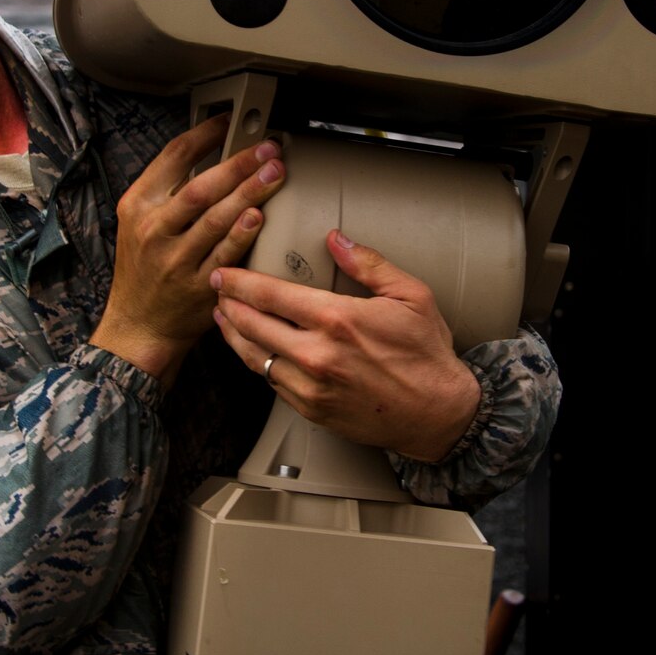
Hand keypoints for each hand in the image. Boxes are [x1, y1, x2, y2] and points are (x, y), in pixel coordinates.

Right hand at [91, 116, 285, 387]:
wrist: (138, 324)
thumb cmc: (144, 268)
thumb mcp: (139, 222)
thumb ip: (169, 190)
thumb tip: (215, 152)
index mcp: (138, 205)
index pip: (173, 157)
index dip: (206, 134)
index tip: (232, 122)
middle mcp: (154, 230)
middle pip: (200, 187)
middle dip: (238, 164)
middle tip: (268, 148)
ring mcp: (176, 260)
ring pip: (216, 219)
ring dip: (249, 192)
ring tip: (275, 173)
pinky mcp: (198, 285)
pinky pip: (225, 255)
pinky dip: (243, 234)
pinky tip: (260, 216)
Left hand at [211, 230, 480, 461]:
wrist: (438, 414)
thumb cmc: (427, 355)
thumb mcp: (411, 296)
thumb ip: (369, 264)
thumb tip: (336, 239)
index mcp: (338, 320)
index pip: (271, 295)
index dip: (240, 282)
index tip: (226, 273)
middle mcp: (317, 355)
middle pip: (252, 326)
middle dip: (228, 305)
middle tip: (217, 290)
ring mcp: (311, 387)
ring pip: (254, 358)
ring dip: (234, 336)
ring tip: (224, 318)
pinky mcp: (311, 411)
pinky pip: (272, 383)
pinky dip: (258, 363)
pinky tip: (255, 350)